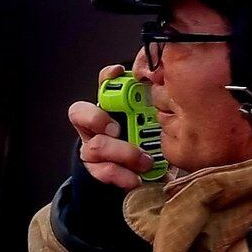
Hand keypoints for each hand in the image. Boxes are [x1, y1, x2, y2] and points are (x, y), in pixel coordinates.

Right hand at [70, 63, 153, 190]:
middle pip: (83, 112)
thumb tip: (168, 95)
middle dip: (99, 119)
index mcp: (113, 107)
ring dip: (121, 153)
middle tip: (117, 129)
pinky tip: (135, 178)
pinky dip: (121, 175)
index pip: (103, 85)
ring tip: (144, 161)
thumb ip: (155, 111)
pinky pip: (102, 171)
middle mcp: (97, 124)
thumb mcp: (155, 127)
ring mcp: (92, 147)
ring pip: (96, 145)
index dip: (107, 78)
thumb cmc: (150, 146)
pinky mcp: (95, 170)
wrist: (142, 178)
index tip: (119, 73)